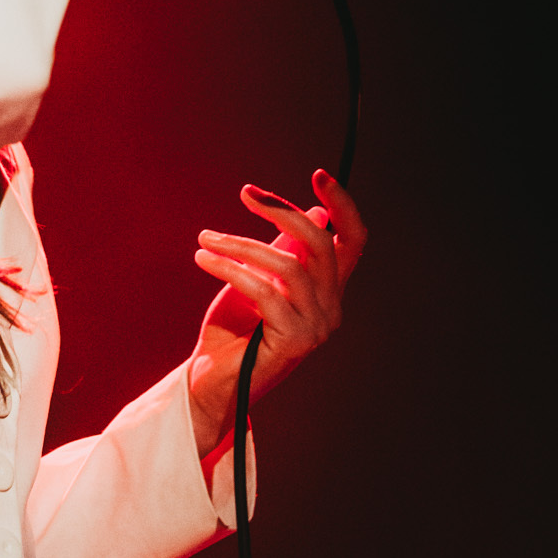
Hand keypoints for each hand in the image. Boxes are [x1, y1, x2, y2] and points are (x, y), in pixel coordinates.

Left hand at [187, 170, 366, 453]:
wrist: (212, 381)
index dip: (343, 206)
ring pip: (288, 265)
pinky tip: (204, 259)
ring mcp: (316, 328)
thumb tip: (314, 213)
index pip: (353, 242)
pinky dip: (230, 268)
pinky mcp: (294, 342)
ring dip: (240, 244)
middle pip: (320, 245)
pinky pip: (264, 290)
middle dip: (282, 212)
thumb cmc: (233, 330)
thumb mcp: (258, 279)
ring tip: (206, 239)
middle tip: (246, 194)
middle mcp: (331, 309)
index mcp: (328, 291)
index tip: (319, 176)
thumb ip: (284, 250)